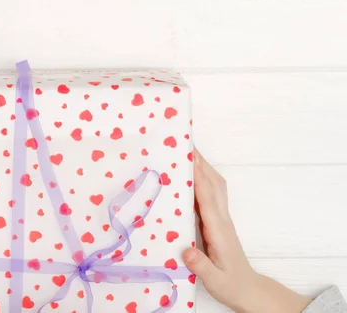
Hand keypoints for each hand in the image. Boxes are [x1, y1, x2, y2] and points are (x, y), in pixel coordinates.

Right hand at [182, 150, 310, 312]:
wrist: (248, 290)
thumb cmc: (230, 285)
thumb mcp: (215, 281)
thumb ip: (201, 266)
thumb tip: (187, 251)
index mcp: (218, 230)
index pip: (206, 197)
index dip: (197, 176)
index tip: (186, 157)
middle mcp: (221, 219)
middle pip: (213, 183)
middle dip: (200, 162)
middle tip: (183, 143)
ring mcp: (221, 218)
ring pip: (214, 185)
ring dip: (202, 167)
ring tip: (186, 151)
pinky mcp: (217, 221)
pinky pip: (211, 193)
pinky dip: (202, 178)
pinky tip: (190, 175)